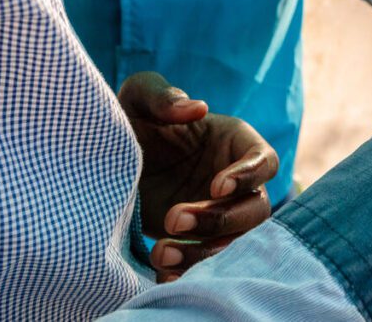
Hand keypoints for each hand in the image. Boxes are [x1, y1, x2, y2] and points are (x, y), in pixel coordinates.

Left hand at [117, 72, 278, 280]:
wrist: (107, 158)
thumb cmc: (134, 118)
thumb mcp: (140, 97)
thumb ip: (164, 97)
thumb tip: (197, 107)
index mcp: (235, 142)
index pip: (264, 163)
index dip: (247, 177)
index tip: (215, 187)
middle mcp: (236, 182)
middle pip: (255, 209)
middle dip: (219, 220)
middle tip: (174, 219)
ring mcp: (219, 214)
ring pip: (235, 242)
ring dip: (204, 252)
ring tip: (161, 253)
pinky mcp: (197, 240)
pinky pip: (207, 262)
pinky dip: (190, 272)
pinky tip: (163, 274)